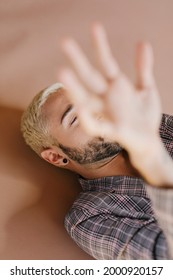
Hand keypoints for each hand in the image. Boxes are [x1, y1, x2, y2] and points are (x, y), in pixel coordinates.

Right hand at [58, 23, 161, 160]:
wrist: (150, 141)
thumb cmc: (145, 116)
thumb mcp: (147, 88)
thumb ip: (143, 68)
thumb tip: (142, 42)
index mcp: (115, 87)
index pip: (106, 63)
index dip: (101, 46)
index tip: (94, 26)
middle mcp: (107, 98)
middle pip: (90, 78)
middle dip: (78, 60)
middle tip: (64, 41)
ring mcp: (106, 114)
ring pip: (85, 100)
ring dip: (74, 88)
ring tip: (62, 72)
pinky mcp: (110, 131)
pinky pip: (94, 126)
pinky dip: (86, 118)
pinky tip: (79, 107)